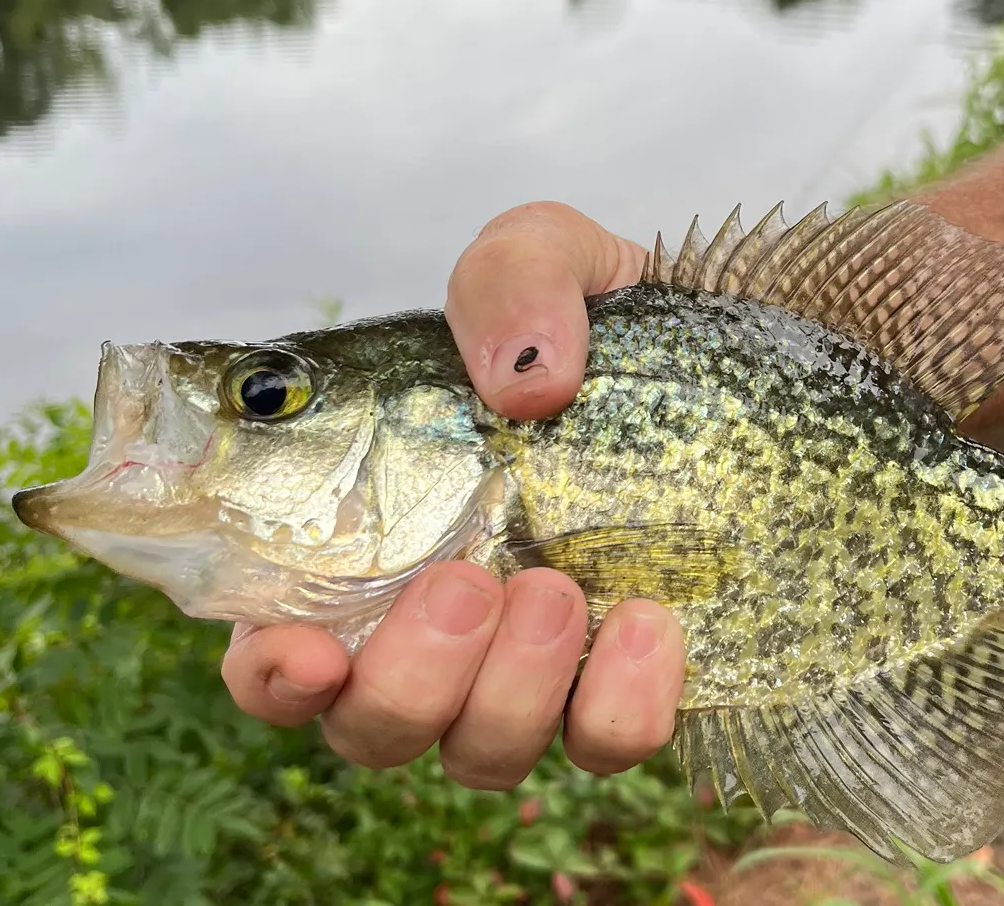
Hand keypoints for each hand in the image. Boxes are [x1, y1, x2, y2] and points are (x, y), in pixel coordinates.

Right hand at [221, 202, 686, 786]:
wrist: (730, 356)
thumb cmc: (598, 317)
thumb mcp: (547, 253)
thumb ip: (512, 279)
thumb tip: (522, 382)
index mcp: (382, 534)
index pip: (282, 650)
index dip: (273, 675)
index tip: (308, 651)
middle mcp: (445, 624)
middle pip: (377, 726)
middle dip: (410, 678)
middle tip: (470, 581)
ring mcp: (538, 668)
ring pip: (483, 751)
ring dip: (508, 690)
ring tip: (560, 589)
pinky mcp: (628, 684)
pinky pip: (608, 743)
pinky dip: (619, 702)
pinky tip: (649, 617)